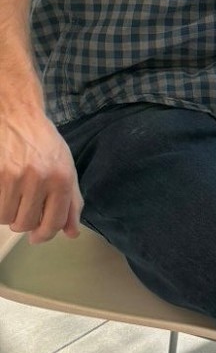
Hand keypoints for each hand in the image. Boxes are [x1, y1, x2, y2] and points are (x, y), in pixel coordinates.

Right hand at [0, 107, 82, 243]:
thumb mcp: (65, 167)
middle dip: (24, 220)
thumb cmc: (44, 143)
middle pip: (26, 224)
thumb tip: (72, 233)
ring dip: (8, 211)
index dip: (45, 234)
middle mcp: (40, 178)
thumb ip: (71, 201)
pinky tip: (4, 188)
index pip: (54, 222)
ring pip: (6, 219)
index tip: (38, 236)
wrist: (18, 116)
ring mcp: (14, 177)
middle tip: (25, 203)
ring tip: (14, 192)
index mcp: (62, 177)